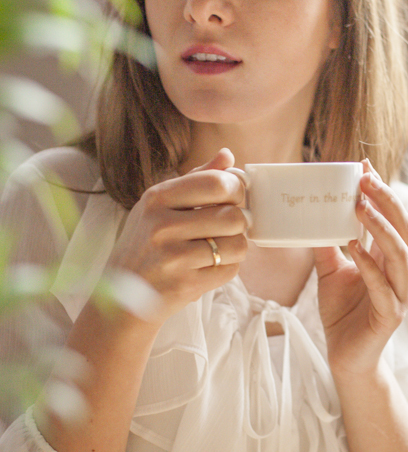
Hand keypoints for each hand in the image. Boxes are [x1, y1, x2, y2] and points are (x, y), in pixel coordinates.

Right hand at [107, 148, 247, 323]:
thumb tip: (227, 155)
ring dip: (235, 246)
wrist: (123, 297)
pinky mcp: (185, 284)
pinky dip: (227, 267)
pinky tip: (208, 266)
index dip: (237, 188)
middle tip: (228, 226)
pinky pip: (230, 270)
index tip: (234, 197)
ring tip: (218, 247)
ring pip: (237, 244)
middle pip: (233, 216)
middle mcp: (162, 225)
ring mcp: (173, 257)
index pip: (216, 183)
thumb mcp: (160, 205)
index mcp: (157, 198)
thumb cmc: (145, 245)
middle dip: (240, 221)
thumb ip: (196, 178)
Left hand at [314, 160, 407, 378]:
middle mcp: (401, 273)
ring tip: (361, 206)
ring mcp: (399, 294)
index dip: (382, 193)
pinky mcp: (390, 315)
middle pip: (402, 230)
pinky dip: (369, 265)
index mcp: (390, 259)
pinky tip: (353, 248)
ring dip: (381, 228)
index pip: (392, 219)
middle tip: (365, 179)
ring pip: (400, 254)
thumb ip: (327, 245)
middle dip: (386, 201)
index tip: (364, 167)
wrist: (345, 358)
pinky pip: (383, 286)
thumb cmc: (342, 314)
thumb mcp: (330, 272)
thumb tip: (311, 215)